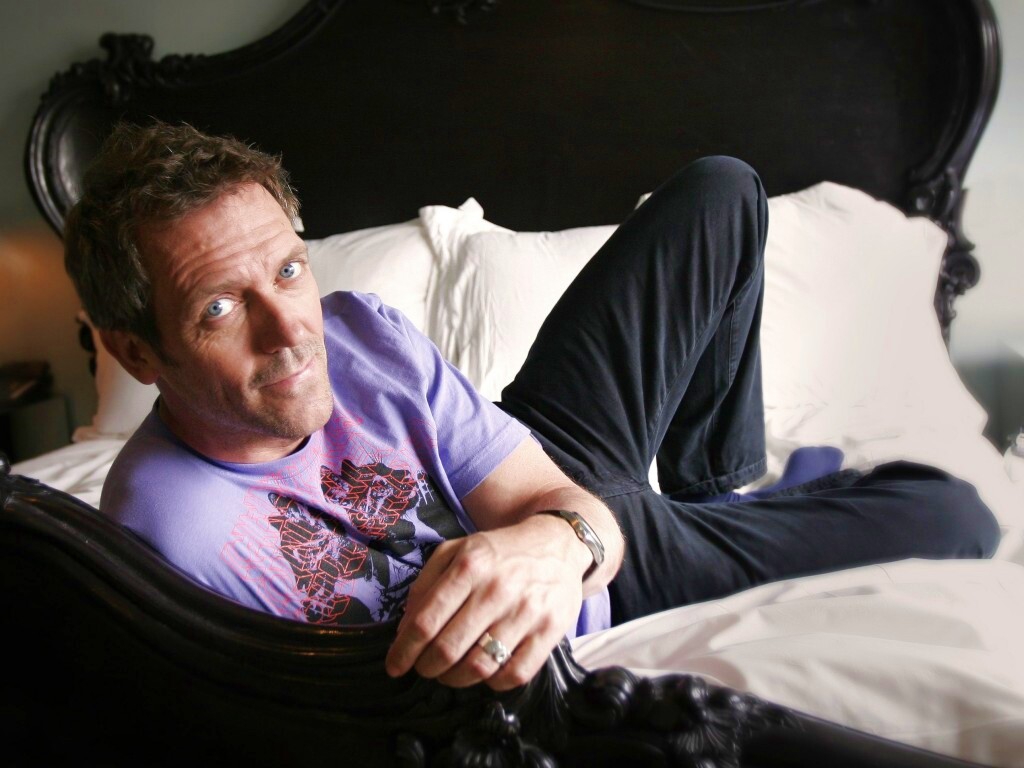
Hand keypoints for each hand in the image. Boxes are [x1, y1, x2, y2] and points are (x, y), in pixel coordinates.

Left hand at [384, 516, 585, 690]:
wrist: (557, 544)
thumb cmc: (499, 552)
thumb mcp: (457, 551)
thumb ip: (425, 585)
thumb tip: (406, 629)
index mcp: (470, 564)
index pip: (426, 621)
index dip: (404, 650)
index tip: (394, 666)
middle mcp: (498, 588)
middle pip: (448, 648)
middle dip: (427, 667)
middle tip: (424, 668)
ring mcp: (527, 611)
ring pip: (479, 666)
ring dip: (454, 679)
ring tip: (449, 673)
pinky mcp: (551, 630)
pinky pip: (514, 674)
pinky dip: (492, 683)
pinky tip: (485, 672)